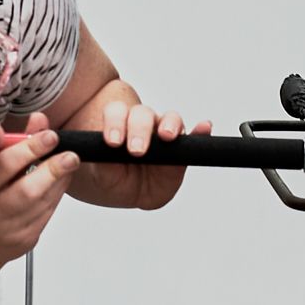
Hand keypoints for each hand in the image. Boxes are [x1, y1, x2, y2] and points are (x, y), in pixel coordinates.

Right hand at [0, 114, 75, 271]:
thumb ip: (12, 145)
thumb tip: (40, 120)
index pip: (3, 166)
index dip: (29, 149)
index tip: (49, 135)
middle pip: (28, 191)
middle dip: (53, 170)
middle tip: (71, 155)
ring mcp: (11, 230)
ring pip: (43, 203)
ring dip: (61, 181)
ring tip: (69, 163)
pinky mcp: (27, 240)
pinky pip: (48, 215)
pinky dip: (57, 195)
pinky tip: (61, 182)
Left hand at [97, 94, 212, 209]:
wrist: (125, 191)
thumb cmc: (110, 176)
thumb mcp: (100, 174)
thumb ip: (100, 162)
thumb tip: (103, 151)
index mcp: (119, 125)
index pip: (117, 112)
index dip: (115, 122)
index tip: (113, 142)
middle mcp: (143, 125)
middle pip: (144, 115)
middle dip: (140, 130)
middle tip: (137, 151)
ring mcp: (164, 136)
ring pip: (170, 119)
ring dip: (170, 125)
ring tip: (168, 136)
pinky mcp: (182, 150)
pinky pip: (194, 137)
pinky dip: (201, 131)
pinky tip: (204, 127)